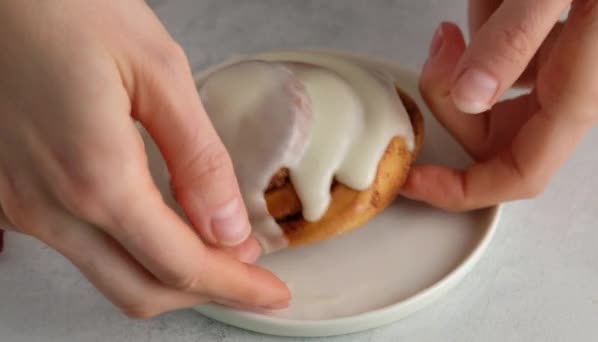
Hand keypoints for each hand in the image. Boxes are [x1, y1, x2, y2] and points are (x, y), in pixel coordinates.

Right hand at [0, 1, 288, 316]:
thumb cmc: (67, 8)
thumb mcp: (157, 71)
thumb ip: (197, 158)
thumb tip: (228, 227)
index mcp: (95, 176)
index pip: (180, 263)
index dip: (235, 285)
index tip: (273, 291)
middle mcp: (50, 206)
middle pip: (142, 289)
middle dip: (208, 292)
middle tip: (255, 279)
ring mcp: (23, 206)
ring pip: (110, 276)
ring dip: (171, 276)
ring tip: (220, 254)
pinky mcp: (13, 195)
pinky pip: (83, 249)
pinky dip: (134, 254)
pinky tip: (165, 229)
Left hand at [402, 1, 597, 209]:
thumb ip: (516, 38)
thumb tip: (470, 95)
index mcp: (578, 92)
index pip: (517, 174)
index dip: (461, 190)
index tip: (411, 179)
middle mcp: (572, 87)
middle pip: (490, 129)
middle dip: (451, 96)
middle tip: (441, 45)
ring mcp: (564, 62)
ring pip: (491, 83)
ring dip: (471, 48)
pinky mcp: (556, 36)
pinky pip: (504, 44)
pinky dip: (491, 20)